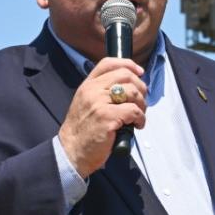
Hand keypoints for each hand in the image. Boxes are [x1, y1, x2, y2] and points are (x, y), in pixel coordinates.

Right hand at [59, 57, 146, 177]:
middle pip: (126, 75)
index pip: (108, 63)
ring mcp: (99, 103)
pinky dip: (141, 118)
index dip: (128, 64)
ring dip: (142, 104)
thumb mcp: (86, 104)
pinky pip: (134, 111)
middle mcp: (92, 90)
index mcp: (87, 85)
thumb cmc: (82, 131)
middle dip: (140, 87)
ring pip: (133, 92)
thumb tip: (129, 86)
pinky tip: (137, 125)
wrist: (71, 151)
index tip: (139, 72)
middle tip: (142, 102)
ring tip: (138, 116)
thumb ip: (101, 92)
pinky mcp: (107, 117)